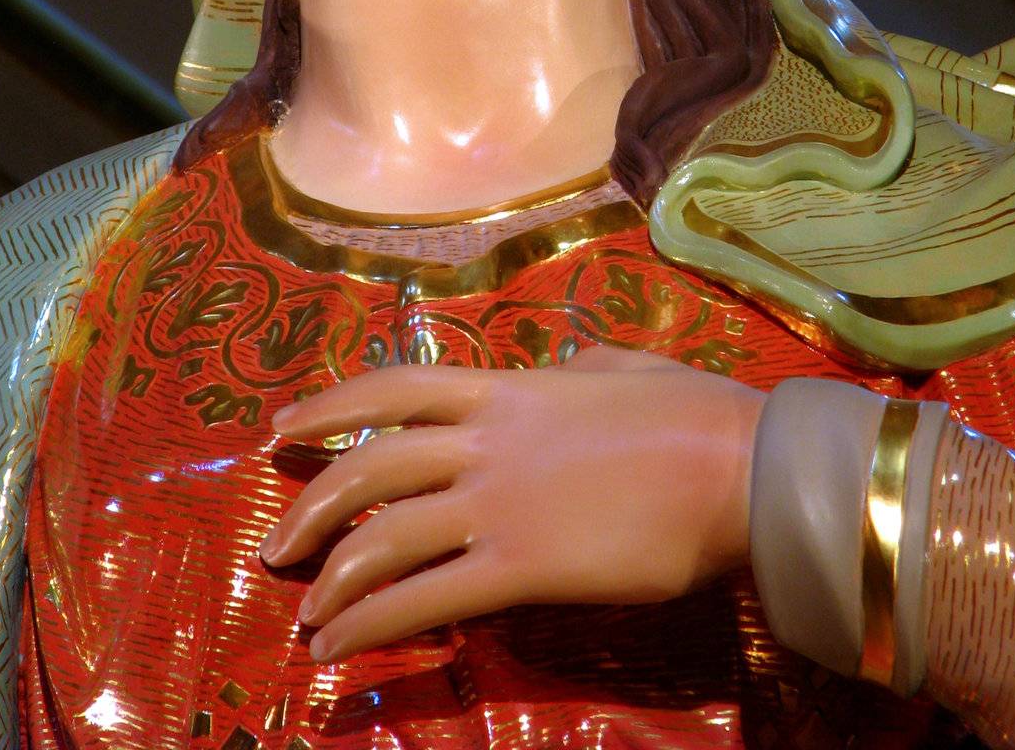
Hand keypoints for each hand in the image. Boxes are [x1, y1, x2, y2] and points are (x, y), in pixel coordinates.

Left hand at [258, 344, 764, 661]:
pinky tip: (339, 647)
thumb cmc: (690, 413)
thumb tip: (563, 366)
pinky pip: (425, 599)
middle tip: (277, 544)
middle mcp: (486, 442)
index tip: (284, 428)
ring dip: (331, 580)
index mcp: (508, 388)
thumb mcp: (622, 366)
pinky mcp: (521, 568)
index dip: (331, 405)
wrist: (736, 468)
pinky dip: (370, 624)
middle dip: (312, 506)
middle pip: (371, 468)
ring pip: (383, 539)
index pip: (396, 388)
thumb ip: (577, 367)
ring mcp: (498, 504)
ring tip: (304, 616)